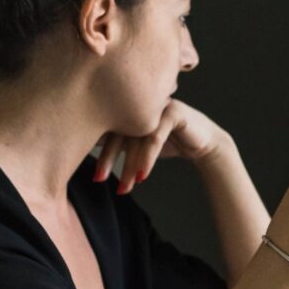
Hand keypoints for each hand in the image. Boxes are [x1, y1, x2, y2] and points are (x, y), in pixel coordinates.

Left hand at [94, 100, 229, 193]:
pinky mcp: (174, 112)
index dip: (98, 152)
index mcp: (129, 105)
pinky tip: (143, 176)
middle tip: (100, 179)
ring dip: (129, 164)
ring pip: (137, 137)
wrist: (204, 143)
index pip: (108, 127)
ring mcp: (157, 105)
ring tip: (126, 186)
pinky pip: (156, 137)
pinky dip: (148, 158)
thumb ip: (119, 142)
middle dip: (109, 159)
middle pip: (119, 131)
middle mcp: (141, 102)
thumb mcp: (140, 143)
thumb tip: (85, 147)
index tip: (95, 176)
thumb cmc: (170, 142)